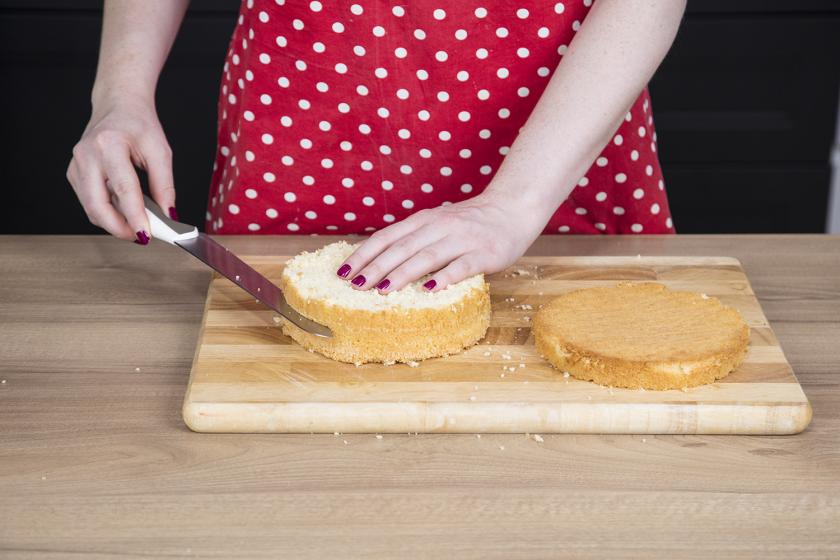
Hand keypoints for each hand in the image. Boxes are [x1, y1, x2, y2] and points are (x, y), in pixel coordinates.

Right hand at [67, 96, 174, 242]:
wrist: (118, 106)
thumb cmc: (139, 126)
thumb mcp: (161, 151)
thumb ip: (165, 185)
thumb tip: (170, 216)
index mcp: (109, 145)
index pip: (123, 189)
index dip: (134, 216)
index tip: (146, 235)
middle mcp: (87, 155)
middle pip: (97, 204)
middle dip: (119, 227)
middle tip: (142, 237)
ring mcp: (76, 165)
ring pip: (91, 208)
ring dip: (114, 223)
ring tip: (138, 224)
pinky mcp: (73, 174)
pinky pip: (89, 202)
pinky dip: (107, 212)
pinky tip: (124, 211)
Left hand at [337, 191, 545, 291]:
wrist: (513, 209)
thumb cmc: (470, 224)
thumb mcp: (437, 224)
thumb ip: (414, 239)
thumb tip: (379, 265)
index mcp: (423, 220)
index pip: (386, 237)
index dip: (363, 254)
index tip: (342, 272)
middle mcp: (439, 226)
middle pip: (401, 248)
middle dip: (375, 267)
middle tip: (354, 285)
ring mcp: (462, 239)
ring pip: (426, 256)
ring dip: (402, 273)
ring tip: (382, 290)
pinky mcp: (484, 253)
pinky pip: (461, 266)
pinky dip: (444, 278)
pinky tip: (429, 290)